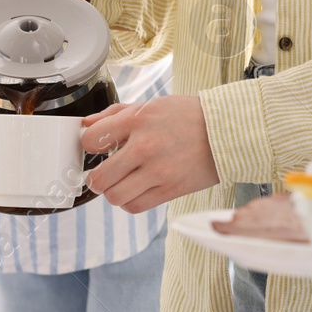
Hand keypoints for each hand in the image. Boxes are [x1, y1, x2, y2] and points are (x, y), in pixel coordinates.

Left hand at [81, 97, 217, 213]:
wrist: (225, 132)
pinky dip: (130, 201)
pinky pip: (135, 206)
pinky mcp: (170, 190)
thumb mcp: (150, 105)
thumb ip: (115, 114)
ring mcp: (158, 171)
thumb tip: (86, 124)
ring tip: (122, 183)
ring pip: (115, 196)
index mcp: (137, 120)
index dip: (89, 146)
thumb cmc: (188, 117)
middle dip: (96, 178)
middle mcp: (144, 146)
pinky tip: (137, 189)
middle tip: (104, 174)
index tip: (96, 148)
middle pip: (99, 177)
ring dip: (114, 192)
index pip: (91, 141)